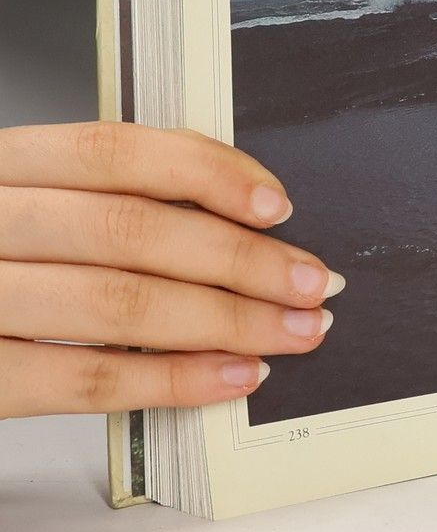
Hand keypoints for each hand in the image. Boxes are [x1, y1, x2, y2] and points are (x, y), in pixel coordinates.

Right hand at [0, 122, 341, 417]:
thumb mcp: (19, 208)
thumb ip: (95, 205)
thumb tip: (230, 217)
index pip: (116, 151)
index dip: (208, 173)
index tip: (277, 205)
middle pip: (131, 231)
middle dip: (242, 261)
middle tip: (312, 283)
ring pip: (116, 304)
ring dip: (225, 323)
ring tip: (291, 333)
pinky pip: (78, 378)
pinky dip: (167, 380)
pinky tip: (226, 379)